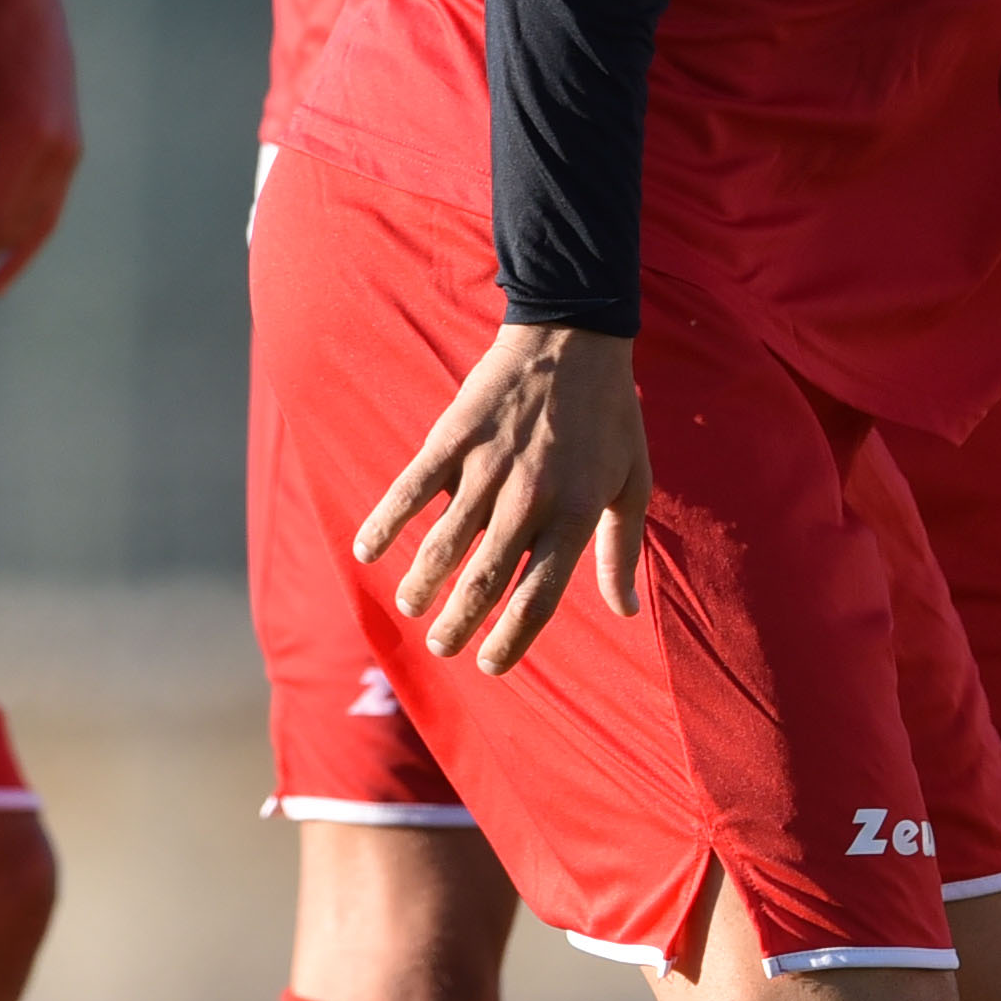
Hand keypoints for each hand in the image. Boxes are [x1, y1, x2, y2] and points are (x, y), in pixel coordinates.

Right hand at [352, 323, 649, 671]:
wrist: (574, 335)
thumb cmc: (610, 416)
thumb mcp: (632, 483)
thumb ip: (622, 550)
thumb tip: (627, 612)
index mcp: (577, 513)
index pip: (539, 596)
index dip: (512, 640)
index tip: (491, 666)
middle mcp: (530, 497)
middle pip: (485, 579)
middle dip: (458, 623)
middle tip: (441, 645)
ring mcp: (488, 466)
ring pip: (444, 543)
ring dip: (421, 584)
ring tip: (412, 608)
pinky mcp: (455, 436)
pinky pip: (412, 488)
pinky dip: (386, 523)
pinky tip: (367, 553)